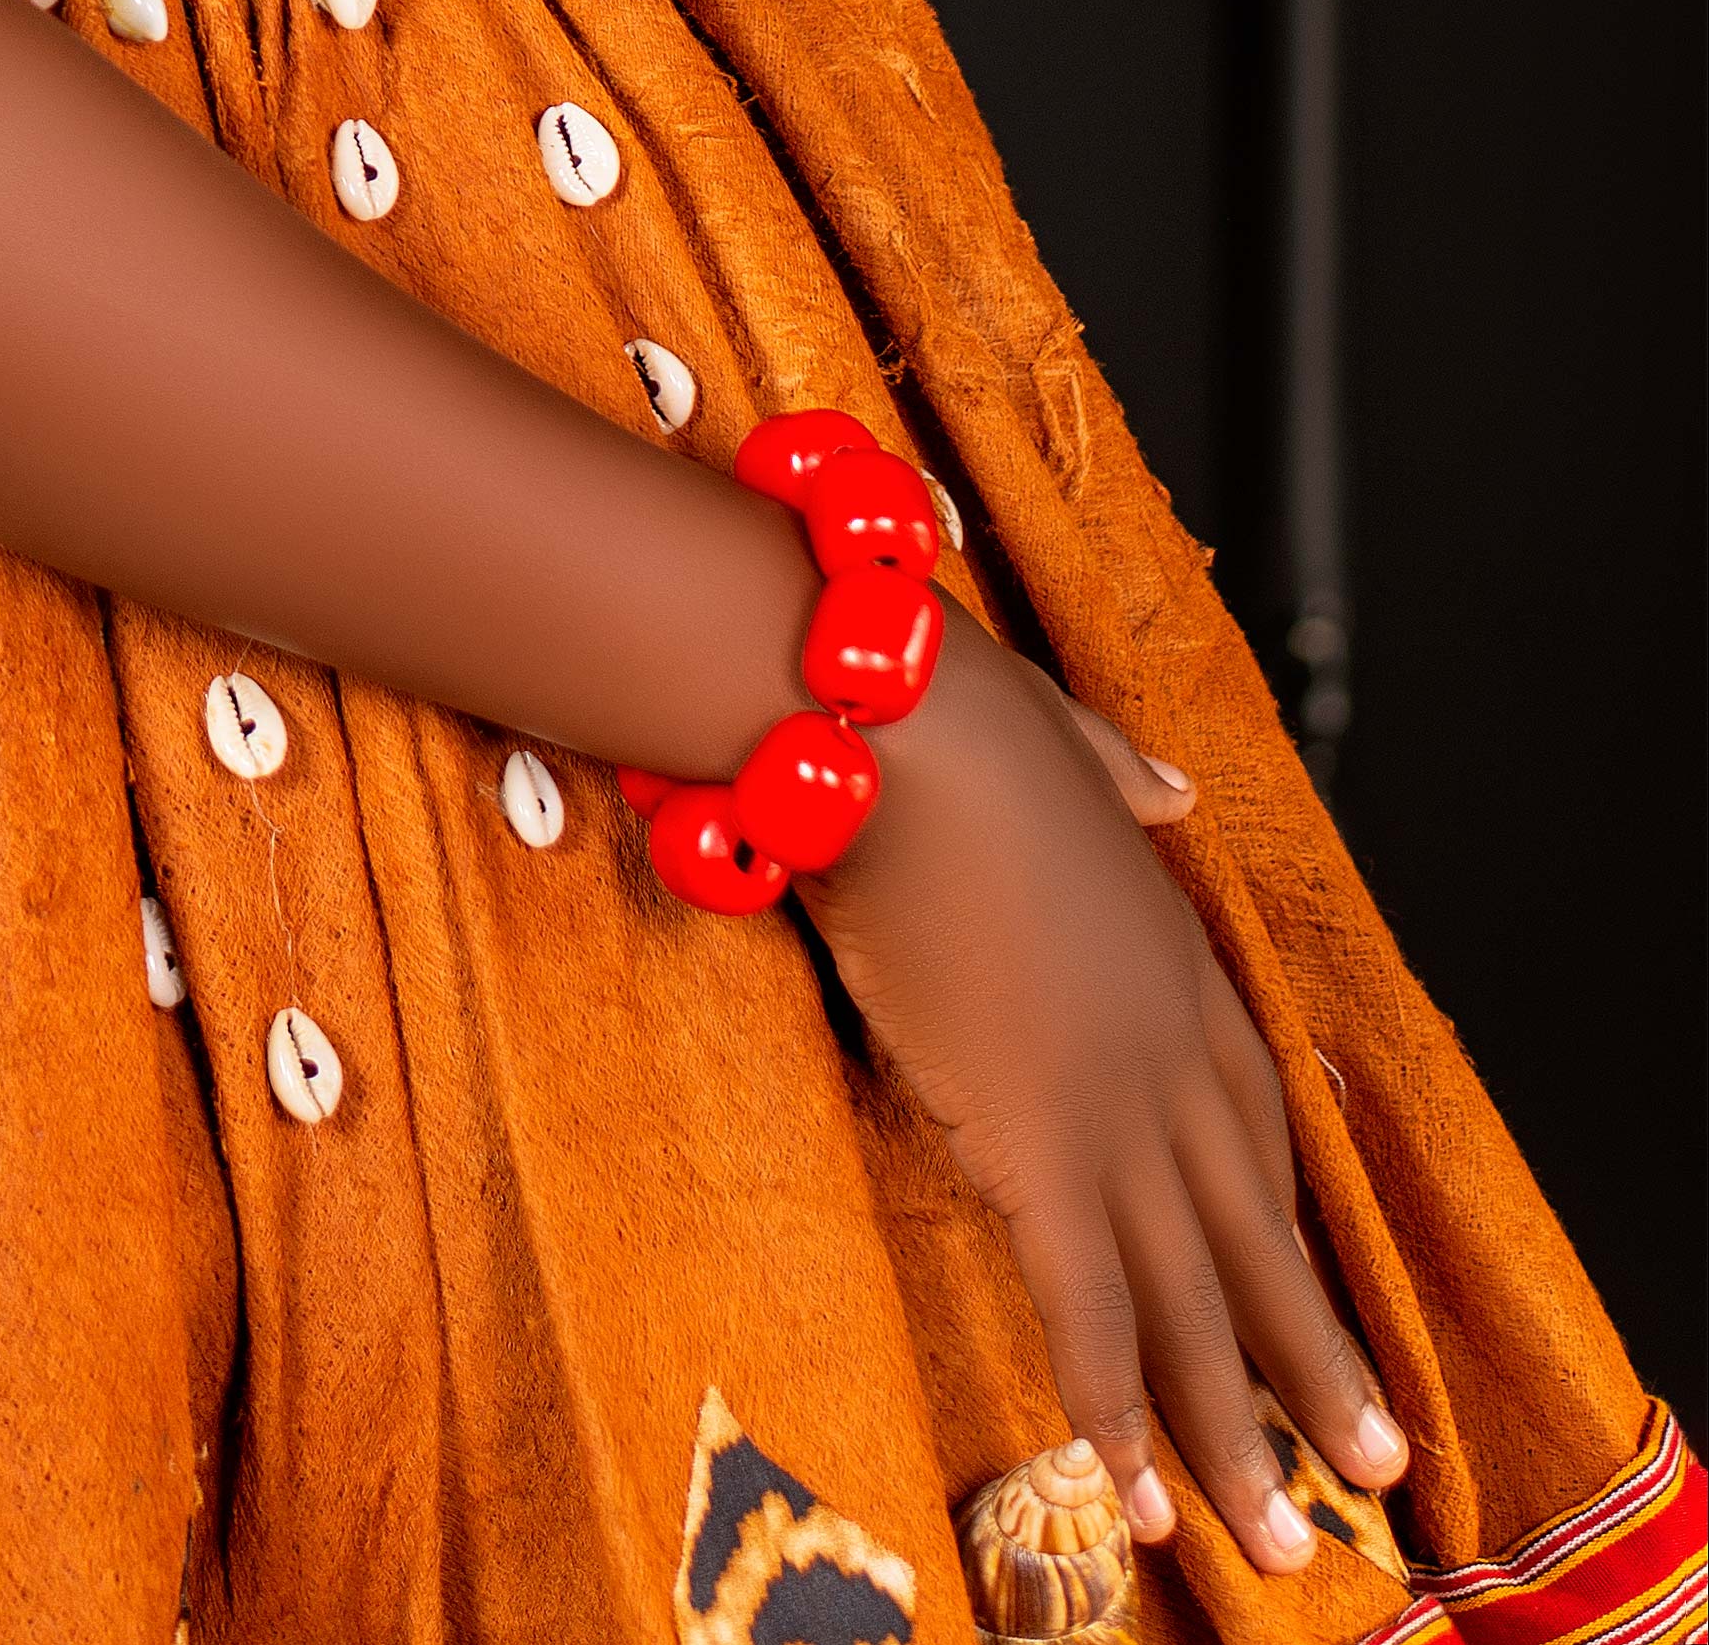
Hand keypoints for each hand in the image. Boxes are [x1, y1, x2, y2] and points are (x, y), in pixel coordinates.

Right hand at [803, 632, 1408, 1575]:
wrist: (892, 729)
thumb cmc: (955, 720)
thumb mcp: (1066, 744)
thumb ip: (1122, 784)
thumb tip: (1168, 787)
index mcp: (1182, 969)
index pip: (1260, 1134)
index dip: (1284, 1231)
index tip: (1309, 1304)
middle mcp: (1174, 1060)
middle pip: (1260, 1247)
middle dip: (1317, 1373)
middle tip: (1373, 1476)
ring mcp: (1114, 1115)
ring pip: (1198, 1311)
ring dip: (1240, 1442)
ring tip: (1284, 1546)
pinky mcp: (1034, 1152)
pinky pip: (1090, 1312)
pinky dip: (1119, 1415)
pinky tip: (1141, 1504)